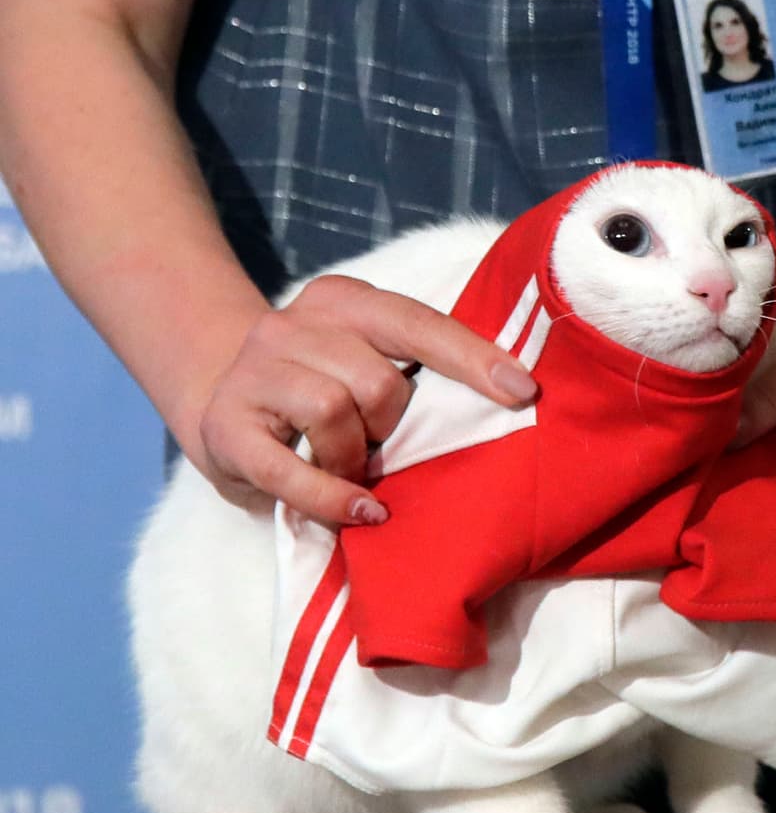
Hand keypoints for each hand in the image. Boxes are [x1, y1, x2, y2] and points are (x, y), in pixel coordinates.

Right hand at [194, 275, 538, 524]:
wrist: (214, 396)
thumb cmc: (315, 389)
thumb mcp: (362, 360)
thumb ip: (415, 371)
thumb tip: (504, 400)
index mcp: (342, 301)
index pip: (418, 323)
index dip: (473, 358)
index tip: (523, 391)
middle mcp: (293, 324)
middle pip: (380, 380)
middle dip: (393, 425)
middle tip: (377, 443)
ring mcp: (255, 372)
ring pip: (334, 410)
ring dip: (355, 457)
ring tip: (348, 467)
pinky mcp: (227, 427)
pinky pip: (292, 471)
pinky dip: (332, 497)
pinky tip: (362, 512)